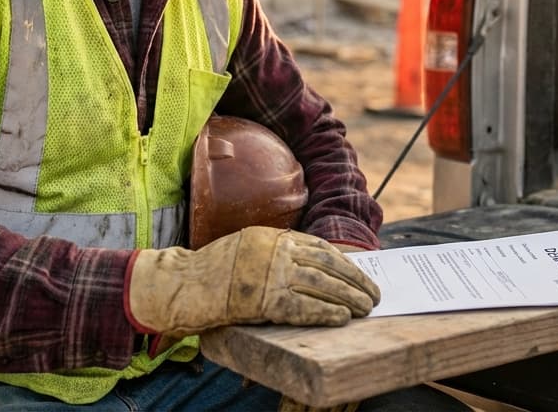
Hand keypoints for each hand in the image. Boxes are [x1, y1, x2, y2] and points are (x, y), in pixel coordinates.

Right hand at [127, 226, 380, 337]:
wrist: (184, 285)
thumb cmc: (213, 271)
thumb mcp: (248, 248)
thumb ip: (276, 252)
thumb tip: (312, 266)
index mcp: (272, 237)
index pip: (319, 246)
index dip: (344, 261)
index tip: (361, 271)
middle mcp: (275, 251)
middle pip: (327, 265)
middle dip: (355, 280)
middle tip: (373, 293)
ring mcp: (270, 275)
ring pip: (321, 285)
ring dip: (348, 298)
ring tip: (365, 308)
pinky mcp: (264, 300)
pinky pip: (303, 307)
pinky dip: (326, 313)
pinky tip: (342, 318)